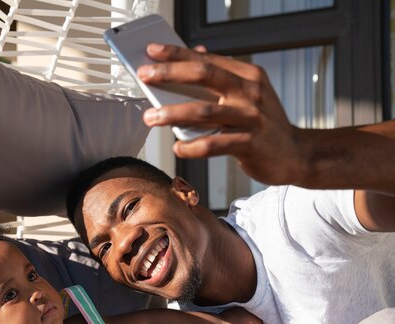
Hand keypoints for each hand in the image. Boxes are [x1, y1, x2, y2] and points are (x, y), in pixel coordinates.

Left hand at [137, 43, 306, 185]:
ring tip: (151, 117)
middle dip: (170, 73)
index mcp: (248, 76)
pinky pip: (213, 144)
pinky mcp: (250, 144)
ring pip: (203, 111)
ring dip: (172, 113)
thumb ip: (222, 76)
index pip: (206, 59)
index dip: (177, 54)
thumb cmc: (263, 124)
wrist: (296, 155)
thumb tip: (193, 53)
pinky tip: (177, 147)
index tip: (151, 51)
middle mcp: (250, 92)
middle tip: (145, 76)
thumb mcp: (248, 94)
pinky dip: (191, 146)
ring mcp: (251, 118)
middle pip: (204, 75)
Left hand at [218, 307, 264, 323]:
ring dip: (246, 320)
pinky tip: (235, 321)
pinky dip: (240, 317)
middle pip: (254, 318)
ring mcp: (239, 308)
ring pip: (248, 315)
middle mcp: (246, 310)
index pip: (260, 323)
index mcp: (251, 315)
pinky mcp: (233, 308)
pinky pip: (241, 313)